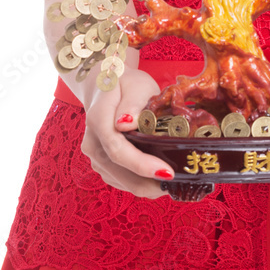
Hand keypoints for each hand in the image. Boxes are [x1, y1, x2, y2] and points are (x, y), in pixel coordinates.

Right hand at [80, 68, 172, 197]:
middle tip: (178, 184)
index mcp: (98, 120)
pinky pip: (120, 180)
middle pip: (119, 172)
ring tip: (172, 183)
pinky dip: (139, 182)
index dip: (142, 165)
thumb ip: (132, 102)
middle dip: (149, 183)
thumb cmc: (125, 84)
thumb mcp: (135, 84)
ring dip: (145, 185)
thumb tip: (127, 124)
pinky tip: (157, 179)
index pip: (118, 150)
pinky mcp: (101, 164)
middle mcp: (92, 142)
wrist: (106, 87)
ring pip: (120, 181)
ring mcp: (94, 156)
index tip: (167, 172)